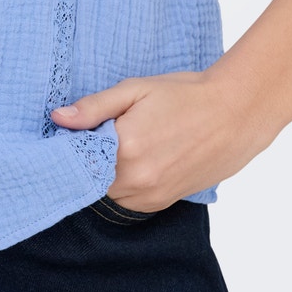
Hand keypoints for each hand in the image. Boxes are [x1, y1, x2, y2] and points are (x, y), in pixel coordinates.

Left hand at [49, 64, 283, 210]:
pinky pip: (128, 200)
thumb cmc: (184, 95)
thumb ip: (94, 107)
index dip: (70, 145)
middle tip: (95, 134)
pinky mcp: (163, 202)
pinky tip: (135, 159)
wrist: (234, 114)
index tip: (69, 132)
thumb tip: (57, 118)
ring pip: (107, 192)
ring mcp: (151, 194)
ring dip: (104, 174)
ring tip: (120, 145)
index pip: (76, 158)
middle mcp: (136, 179)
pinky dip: (123, 184)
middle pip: (89, 178)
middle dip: (86, 159)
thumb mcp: (135, 89)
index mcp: (125, 147)